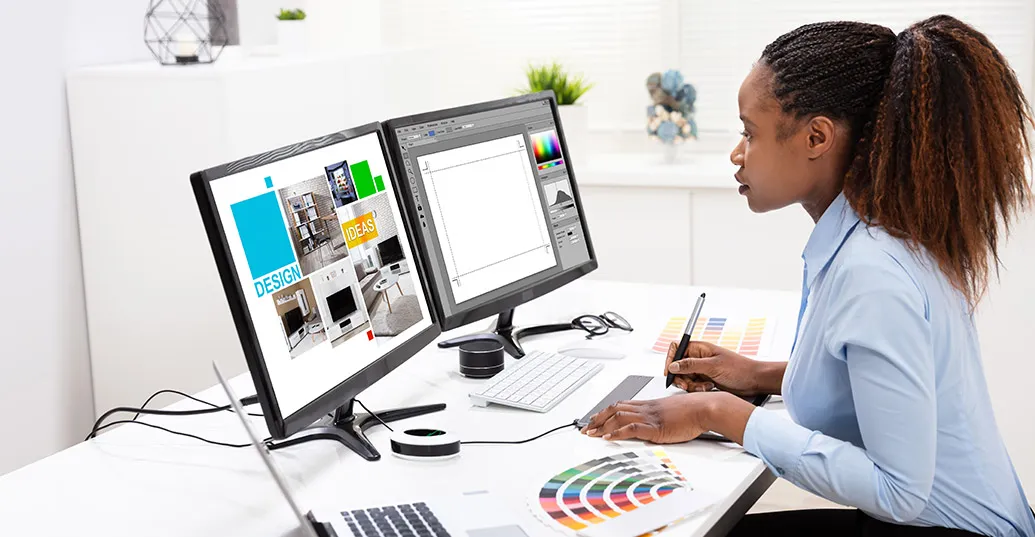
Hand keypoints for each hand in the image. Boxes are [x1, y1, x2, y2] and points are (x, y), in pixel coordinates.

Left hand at [580, 393, 715, 443]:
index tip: (594, 419)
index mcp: (649, 404)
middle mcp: (646, 408)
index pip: (621, 405)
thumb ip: (660, 416)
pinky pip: (632, 428)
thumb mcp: (672, 412)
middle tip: (585, 428)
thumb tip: (655, 424)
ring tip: (591, 434)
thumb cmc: (694, 410)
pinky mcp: (656, 427)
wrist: (705, 407)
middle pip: (614, 409)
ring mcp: (650, 417)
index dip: (605, 412)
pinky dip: (617, 433)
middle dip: (597, 419)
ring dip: (602, 426)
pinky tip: (608, 438)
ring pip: (618, 417)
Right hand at [665, 341, 771, 395]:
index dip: (670, 360)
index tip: (670, 372)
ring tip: (705, 386)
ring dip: (691, 385)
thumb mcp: (713, 366)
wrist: (754, 381)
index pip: (676, 349)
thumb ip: (691, 365)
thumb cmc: (739, 369)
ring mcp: (702, 369)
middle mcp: (699, 357)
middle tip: (687, 385)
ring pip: (685, 378)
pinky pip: (693, 385)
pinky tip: (709, 387)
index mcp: (699, 348)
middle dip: (681, 378)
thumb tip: (673, 366)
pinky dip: (698, 389)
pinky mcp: (705, 379)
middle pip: (678, 366)